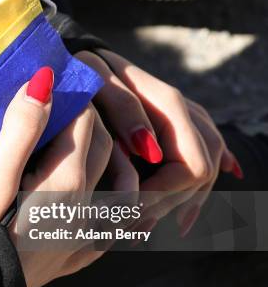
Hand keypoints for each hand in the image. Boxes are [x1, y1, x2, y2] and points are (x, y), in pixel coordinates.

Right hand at [0, 67, 120, 286]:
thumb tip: (46, 81)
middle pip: (104, 150)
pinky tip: (115, 208)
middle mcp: (84, 209)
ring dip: (112, 160)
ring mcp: (82, 238)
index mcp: (65, 183)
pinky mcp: (72, 259)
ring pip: (118, 188)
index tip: (59, 84)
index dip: (75, 98)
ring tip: (95, 143)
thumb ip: (21, 129)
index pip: (86, 123)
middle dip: (93, 121)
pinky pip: (110, 231)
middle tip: (70, 106)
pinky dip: (117, 210)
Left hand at [74, 49, 242, 235]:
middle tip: (131, 228)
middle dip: (168, 205)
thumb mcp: (96, 81)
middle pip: (201, 174)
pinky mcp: (178, 128)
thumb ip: (124, 109)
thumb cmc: (84, 69)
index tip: (128, 209)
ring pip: (204, 171)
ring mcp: (186, 120)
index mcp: (168, 103)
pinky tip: (180, 219)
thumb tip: (152, 149)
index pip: (191, 166)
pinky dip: (189, 193)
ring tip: (140, 229)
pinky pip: (201, 162)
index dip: (163, 194)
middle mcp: (185, 113)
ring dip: (177, 204)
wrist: (83, 57)